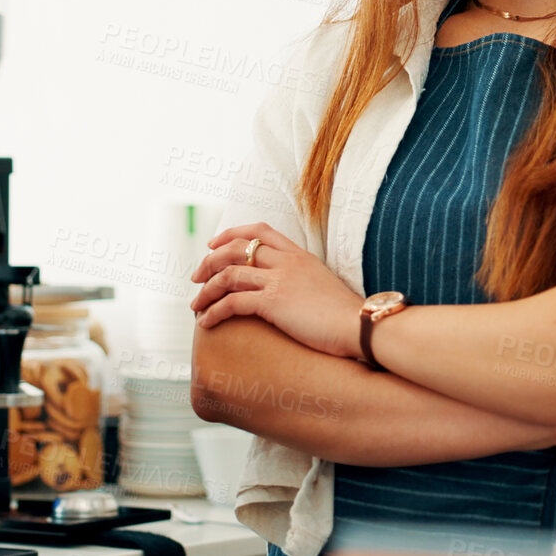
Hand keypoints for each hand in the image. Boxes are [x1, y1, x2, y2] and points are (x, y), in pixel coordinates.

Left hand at [189, 222, 364, 360]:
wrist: (360, 326)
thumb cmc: (346, 314)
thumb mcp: (323, 284)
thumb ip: (304, 278)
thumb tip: (292, 289)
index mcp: (298, 254)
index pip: (259, 230)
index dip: (231, 233)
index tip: (214, 244)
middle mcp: (286, 261)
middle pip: (236, 248)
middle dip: (209, 261)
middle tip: (196, 277)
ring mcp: (279, 280)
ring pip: (229, 274)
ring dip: (206, 290)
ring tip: (195, 305)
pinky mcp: (274, 303)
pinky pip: (232, 303)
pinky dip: (214, 311)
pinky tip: (206, 323)